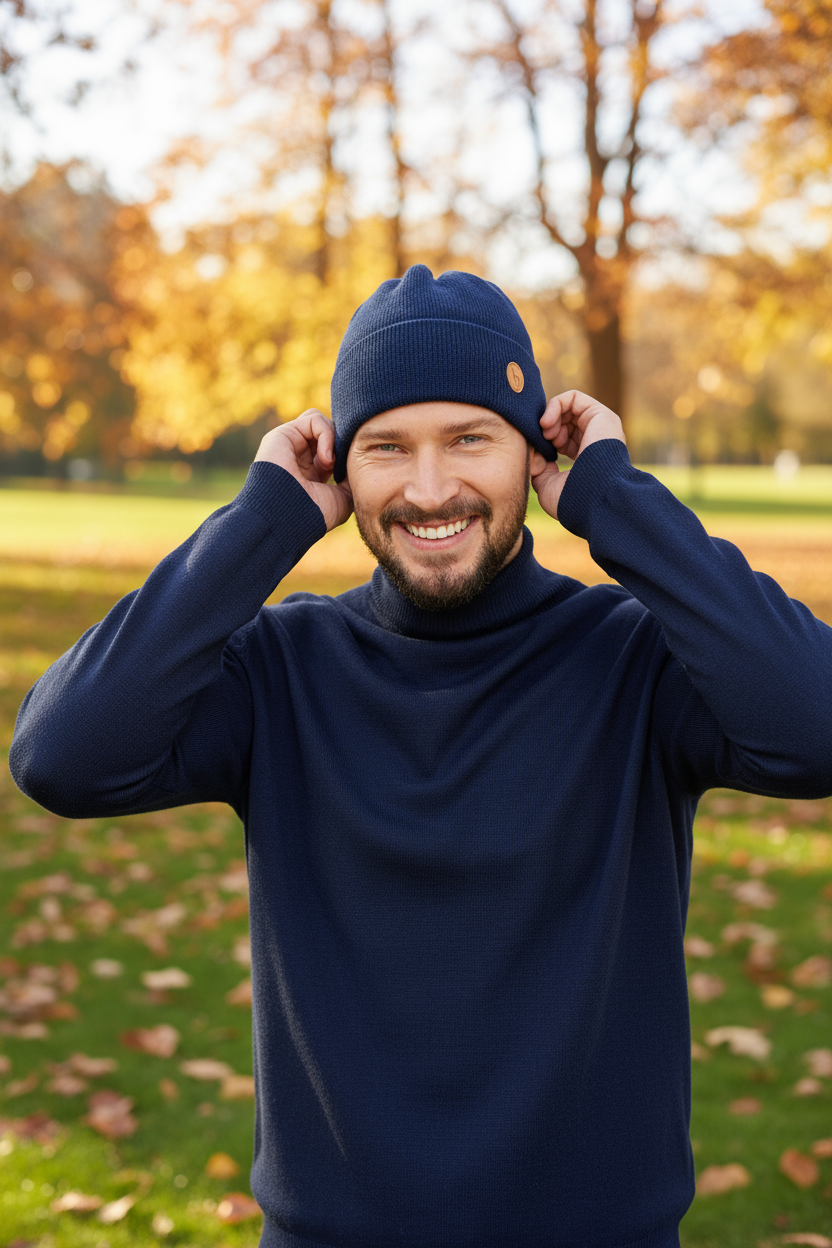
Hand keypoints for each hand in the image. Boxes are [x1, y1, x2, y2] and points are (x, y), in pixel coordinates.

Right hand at [255, 409, 352, 531]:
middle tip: (344, 464)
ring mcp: (291, 445)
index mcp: (313, 473)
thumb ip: (351, 478)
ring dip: (334, 440)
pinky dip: (326, 435)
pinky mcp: (283, 434)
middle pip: (329, 432)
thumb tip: (359, 461)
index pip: (335, 449)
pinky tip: (326, 459)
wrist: (290, 518)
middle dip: (343, 443)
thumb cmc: (315, 514)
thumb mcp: (343, 499)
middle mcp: (301, 458)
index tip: (354, 469)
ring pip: (322, 422)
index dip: (348, 453)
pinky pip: (314, 419)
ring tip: (331, 464)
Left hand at [531, 390, 625, 519]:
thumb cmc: (571, 498)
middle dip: (547, 430)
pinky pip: (573, 397)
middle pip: (564, 423)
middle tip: (542, 442)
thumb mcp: (548, 486)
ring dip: (550, 418)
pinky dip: (555, 405)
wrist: (591, 496)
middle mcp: (594, 441)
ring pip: (568, 409)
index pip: (562, 441)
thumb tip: (534, 456)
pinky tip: (547, 423)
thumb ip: (539, 469)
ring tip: (546, 434)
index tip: (538, 455)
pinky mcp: (601, 414)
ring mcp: (600, 427)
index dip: (545, 443)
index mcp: (585, 459)